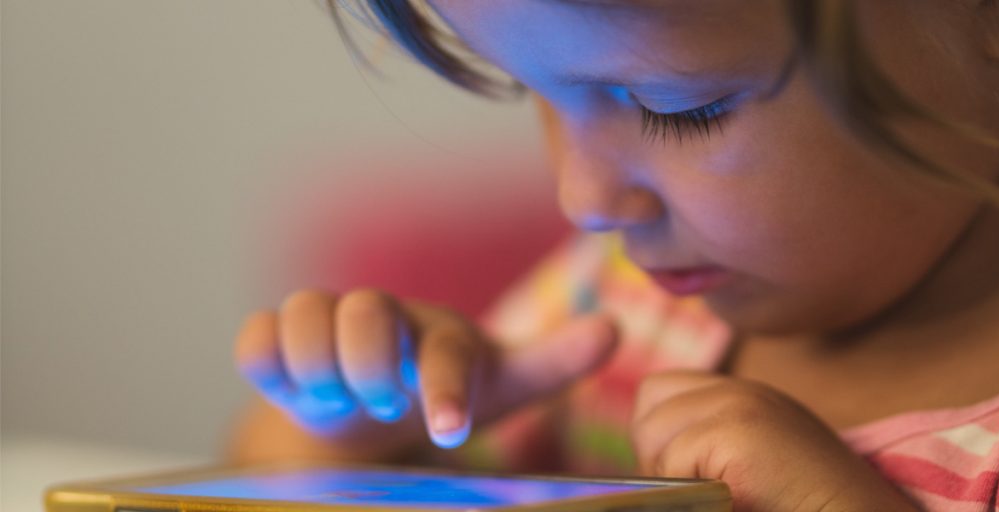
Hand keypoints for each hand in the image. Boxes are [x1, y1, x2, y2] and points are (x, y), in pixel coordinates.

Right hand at [235, 288, 617, 457]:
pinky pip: (256, 339)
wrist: (368, 416)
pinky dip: (269, 365)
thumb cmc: (441, 395)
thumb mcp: (496, 389)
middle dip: (369, 367)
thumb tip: (612, 329)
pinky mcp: (277, 343)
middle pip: (364, 311)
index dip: (446, 387)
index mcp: (440, 333)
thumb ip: (550, 363)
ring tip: (334, 403)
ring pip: (303, 312)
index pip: (446, 347)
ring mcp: (326, 324)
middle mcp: (384, 316)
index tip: (450, 432)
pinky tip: (295, 390)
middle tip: (383, 409)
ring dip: (318, 369)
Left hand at [631, 371, 918, 510]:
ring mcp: (738, 403)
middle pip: (648, 409)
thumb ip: (706, 448)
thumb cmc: (805, 506)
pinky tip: (737, 500)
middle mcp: (738, 389)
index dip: (662, 435)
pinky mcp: (739, 429)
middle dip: (659, 453)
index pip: (658, 391)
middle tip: (706, 489)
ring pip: (653, 435)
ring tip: (724, 496)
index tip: (692, 475)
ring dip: (673, 477)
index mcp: (742, 396)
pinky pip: (674, 463)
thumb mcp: (752, 466)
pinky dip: (694, 494)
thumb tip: (646, 466)